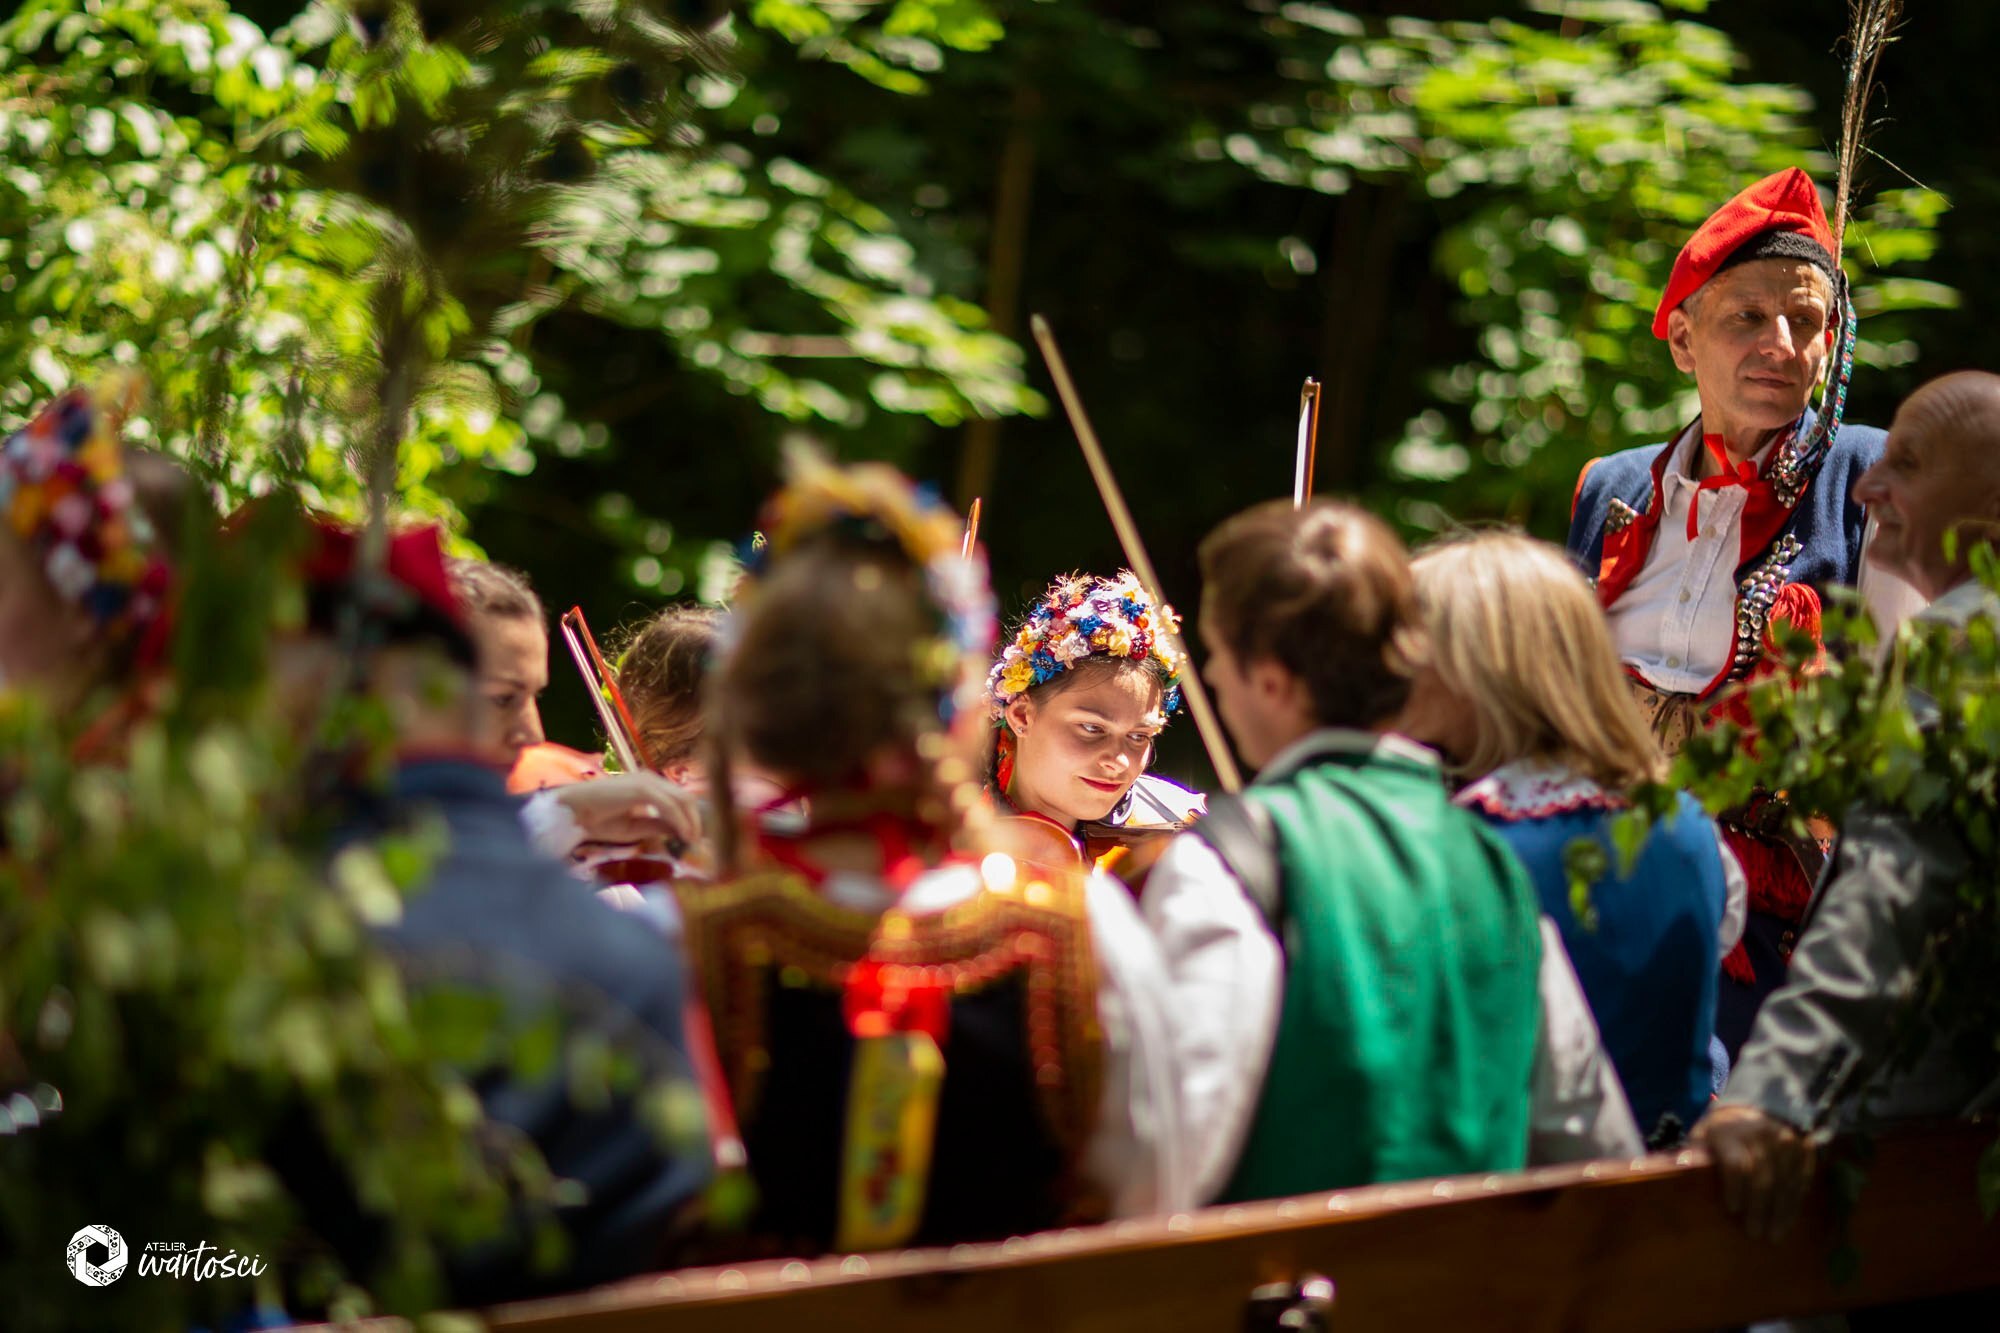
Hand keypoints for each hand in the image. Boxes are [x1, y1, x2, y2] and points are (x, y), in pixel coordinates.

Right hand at [551, 772, 702, 853]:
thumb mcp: (634, 828)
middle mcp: (651, 780)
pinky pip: (668, 805)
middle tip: (699, 842)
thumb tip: (682, 832)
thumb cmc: (598, 821)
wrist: (573, 813)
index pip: (681, 799)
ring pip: (681, 799)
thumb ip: (657, 826)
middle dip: (697, 820)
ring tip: (693, 841)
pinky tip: (683, 835)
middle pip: (686, 798)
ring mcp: (646, 781)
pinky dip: (679, 821)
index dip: (692, 818)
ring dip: (691, 822)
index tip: (697, 839)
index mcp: (649, 786)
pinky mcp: (641, 788)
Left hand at [1692, 1103, 1816, 1239]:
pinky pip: (1802, 1178)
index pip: (1735, 1164)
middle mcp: (1760, 1136)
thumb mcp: (1702, 1135)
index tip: (1733, 1210)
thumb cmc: (1722, 1131)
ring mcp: (1786, 1141)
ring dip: (1781, 1211)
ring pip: (1785, 1182)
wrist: (1758, 1104)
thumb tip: (1670, 1169)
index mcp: (1730, 1133)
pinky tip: (1789, 1219)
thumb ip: (1691, 1154)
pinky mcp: (1803, 1148)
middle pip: (1763, 1177)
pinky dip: (1795, 1201)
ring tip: (1776, 1235)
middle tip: (1756, 1234)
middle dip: (1759, 1208)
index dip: (1735, 1188)